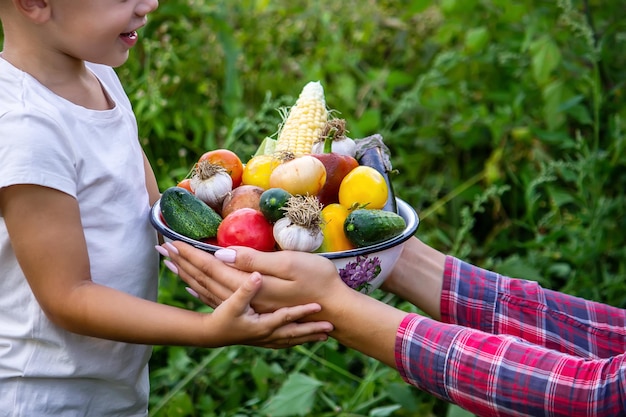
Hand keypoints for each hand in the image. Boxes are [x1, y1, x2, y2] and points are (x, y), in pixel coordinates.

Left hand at [161, 242, 347, 314]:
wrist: (337, 312)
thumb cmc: (320, 282)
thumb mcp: (291, 265)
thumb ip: (254, 260)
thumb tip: (222, 254)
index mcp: (250, 285)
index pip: (212, 265)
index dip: (191, 252)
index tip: (171, 239)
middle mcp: (245, 299)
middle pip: (206, 279)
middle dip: (183, 262)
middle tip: (161, 248)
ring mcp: (249, 307)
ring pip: (209, 291)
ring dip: (189, 276)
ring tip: (171, 264)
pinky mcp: (255, 309)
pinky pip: (221, 300)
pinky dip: (203, 291)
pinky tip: (196, 287)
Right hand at [205, 270, 332, 348]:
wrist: (210, 335)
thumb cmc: (222, 318)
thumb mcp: (232, 302)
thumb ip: (245, 289)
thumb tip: (257, 274)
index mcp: (263, 325)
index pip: (287, 318)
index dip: (303, 312)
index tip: (319, 307)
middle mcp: (267, 335)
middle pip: (294, 333)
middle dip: (312, 331)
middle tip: (331, 328)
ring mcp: (264, 339)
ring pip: (290, 340)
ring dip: (306, 337)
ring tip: (323, 336)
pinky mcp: (260, 340)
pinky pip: (283, 343)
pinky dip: (294, 341)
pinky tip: (299, 340)